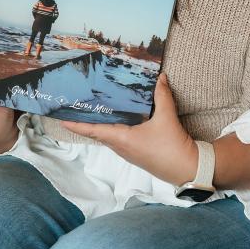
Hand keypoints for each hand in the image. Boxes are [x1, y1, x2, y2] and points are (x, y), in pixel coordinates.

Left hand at [61, 74, 197, 185]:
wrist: (188, 170)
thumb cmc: (173, 148)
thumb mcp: (167, 118)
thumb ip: (162, 96)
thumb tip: (160, 78)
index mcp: (122, 139)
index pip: (94, 130)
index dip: (77, 124)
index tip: (61, 119)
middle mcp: (121, 147)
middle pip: (98, 132)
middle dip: (86, 121)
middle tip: (75, 107)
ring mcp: (129, 152)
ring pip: (109, 136)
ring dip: (100, 125)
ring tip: (92, 109)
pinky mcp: (137, 153)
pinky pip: (119, 139)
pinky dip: (113, 128)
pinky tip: (119, 118)